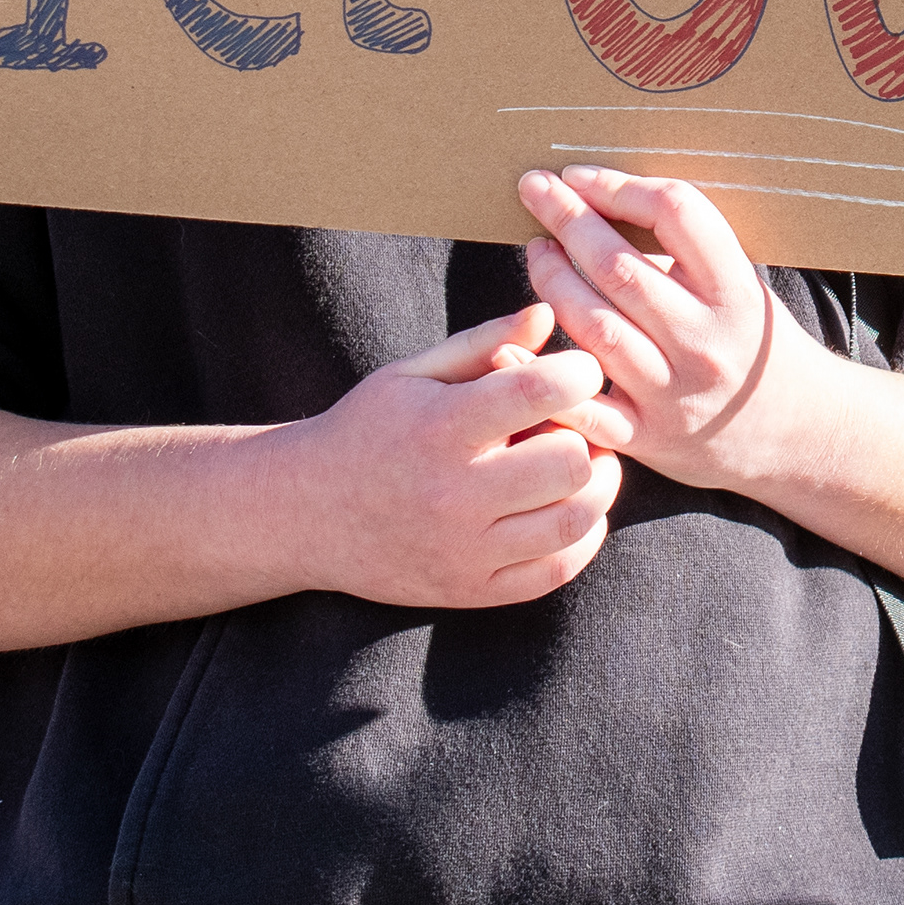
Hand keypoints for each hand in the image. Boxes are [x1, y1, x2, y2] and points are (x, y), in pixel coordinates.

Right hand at [281, 303, 632, 605]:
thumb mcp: (412, 373)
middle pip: (570, 462)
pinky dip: (583, 537)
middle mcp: (453, 493)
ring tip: (585, 464)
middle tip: (580, 425)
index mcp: (439, 427)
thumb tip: (547, 315)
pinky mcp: (471, 589)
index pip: (537, 392)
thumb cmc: (368, 429)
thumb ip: (484, 342)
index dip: (579, 374)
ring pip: (574, 520)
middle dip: (589, 434)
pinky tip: (573, 509)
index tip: (580, 371)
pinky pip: (556, 570)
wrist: (305, 513)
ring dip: (598, 487)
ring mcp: (463, 549)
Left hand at [517, 166, 832, 494]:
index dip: (619, 186)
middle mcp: (706, 341)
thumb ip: (688, 253)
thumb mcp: (744, 287)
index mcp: (736, 292)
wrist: (799, 434)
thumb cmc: (756, 345)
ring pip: (596, 326)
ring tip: (537, 250)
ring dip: (552, 281)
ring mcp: (675, 392)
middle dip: (568, 219)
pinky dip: (542, 376)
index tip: (580, 175)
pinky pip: (585, 407)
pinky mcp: (649, 438)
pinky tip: (509, 346)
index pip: (676, 214)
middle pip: (621, 268)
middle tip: (534, 188)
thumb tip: (608, 198)